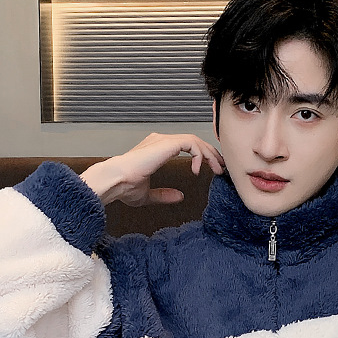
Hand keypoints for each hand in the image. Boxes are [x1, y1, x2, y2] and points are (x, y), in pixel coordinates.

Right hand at [80, 133, 225, 206]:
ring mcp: (163, 140)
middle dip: (210, 154)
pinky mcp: (166, 143)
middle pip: (193, 141)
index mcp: (156, 150)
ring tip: (216, 169)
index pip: (185, 147)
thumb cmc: (124, 187)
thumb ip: (164, 195)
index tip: (212, 169)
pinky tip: (198, 169)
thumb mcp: (149, 195)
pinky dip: (199, 154)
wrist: (115, 181)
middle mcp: (160, 141)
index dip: (201, 156)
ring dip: (209, 154)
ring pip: (195, 140)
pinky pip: (191, 143)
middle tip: (221, 168)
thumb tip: (180, 197)